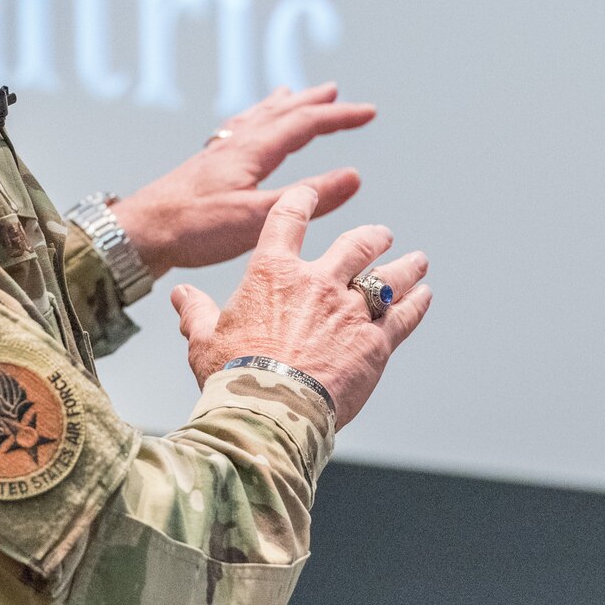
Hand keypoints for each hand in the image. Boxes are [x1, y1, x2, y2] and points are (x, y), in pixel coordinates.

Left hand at [110, 83, 375, 277]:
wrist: (136, 234)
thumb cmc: (191, 228)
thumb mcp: (257, 217)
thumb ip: (306, 198)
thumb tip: (354, 176)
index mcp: (250, 151)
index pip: (304, 124)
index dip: (338, 117)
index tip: (368, 111)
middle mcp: (233, 145)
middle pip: (279, 113)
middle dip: (312, 102)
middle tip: (335, 90)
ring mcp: (216, 154)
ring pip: (255, 119)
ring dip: (280, 106)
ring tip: (291, 94)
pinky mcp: (202, 169)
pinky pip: (236, 132)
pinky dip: (251, 122)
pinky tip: (244, 132)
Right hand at [168, 185, 430, 428]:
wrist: (270, 410)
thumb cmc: (232, 376)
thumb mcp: (204, 340)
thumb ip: (195, 313)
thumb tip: (180, 296)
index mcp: (273, 273)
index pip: (288, 219)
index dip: (301, 201)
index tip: (310, 194)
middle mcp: (317, 283)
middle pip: (355, 245)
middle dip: (372, 236)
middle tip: (382, 234)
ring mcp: (350, 311)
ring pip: (387, 277)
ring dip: (405, 267)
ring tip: (417, 260)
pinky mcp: (375, 342)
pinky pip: (404, 316)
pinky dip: (417, 304)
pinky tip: (424, 296)